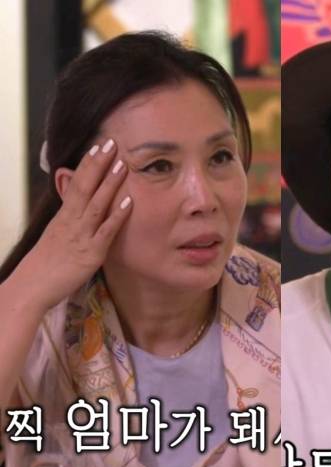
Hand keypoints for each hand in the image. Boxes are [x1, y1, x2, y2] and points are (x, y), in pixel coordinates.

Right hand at [15, 139, 131, 310]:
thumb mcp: (56, 234)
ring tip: (122, 164)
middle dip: (99, 165)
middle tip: (112, 143)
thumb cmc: (46, 263)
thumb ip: (68, 217)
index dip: (88, 164)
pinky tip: (129, 201)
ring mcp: (81, 236)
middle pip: (86, 187)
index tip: (99, 146)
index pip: (76, 184)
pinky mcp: (91, 253)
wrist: (31, 288)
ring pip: (97, 204)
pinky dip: (117, 215)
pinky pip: (106, 231)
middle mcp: (72, 221)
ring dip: (110, 183)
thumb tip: (75, 203)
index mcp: (64, 216)